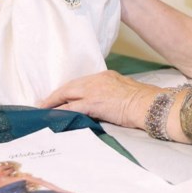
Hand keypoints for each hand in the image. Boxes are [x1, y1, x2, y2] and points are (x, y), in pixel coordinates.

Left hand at [39, 70, 157, 128]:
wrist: (148, 104)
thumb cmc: (143, 100)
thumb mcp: (124, 90)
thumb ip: (112, 92)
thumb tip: (106, 102)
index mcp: (105, 76)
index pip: (81, 82)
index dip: (69, 89)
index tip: (61, 95)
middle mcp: (97, 80)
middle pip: (70, 86)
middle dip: (55, 95)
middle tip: (43, 102)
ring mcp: (94, 90)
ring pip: (67, 94)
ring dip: (53, 103)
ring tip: (43, 109)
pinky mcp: (93, 103)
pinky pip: (71, 107)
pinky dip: (60, 111)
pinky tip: (53, 116)